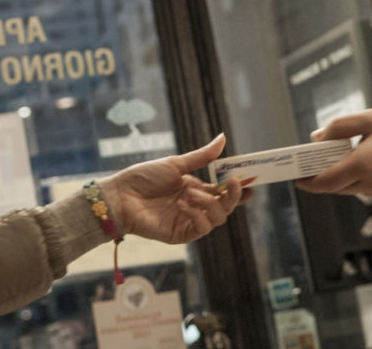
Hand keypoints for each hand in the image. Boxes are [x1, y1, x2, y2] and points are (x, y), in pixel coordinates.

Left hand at [99, 134, 251, 243]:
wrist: (121, 195)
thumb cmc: (144, 177)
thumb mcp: (176, 163)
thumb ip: (203, 156)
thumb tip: (223, 138)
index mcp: (196, 189)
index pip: (223, 192)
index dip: (238, 189)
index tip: (251, 181)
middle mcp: (195, 206)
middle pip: (225, 207)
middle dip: (232, 196)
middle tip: (233, 183)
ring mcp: (189, 221)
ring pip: (217, 219)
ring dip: (210, 204)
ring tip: (191, 192)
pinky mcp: (180, 234)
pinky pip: (201, 229)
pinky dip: (197, 215)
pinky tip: (183, 204)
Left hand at [296, 109, 371, 214]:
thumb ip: (340, 127)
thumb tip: (316, 138)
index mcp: (362, 165)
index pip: (326, 182)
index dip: (308, 182)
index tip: (296, 178)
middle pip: (338, 187)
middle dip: (325, 177)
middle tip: (316, 162)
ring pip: (356, 188)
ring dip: (348, 176)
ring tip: (351, 154)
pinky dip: (367, 178)